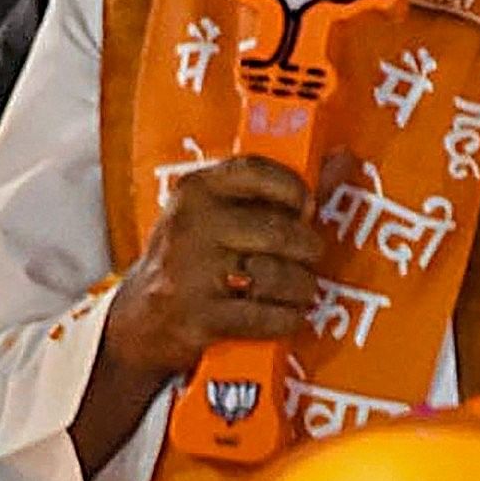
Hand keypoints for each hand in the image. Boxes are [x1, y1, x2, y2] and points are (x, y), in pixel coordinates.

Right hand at [99, 157, 325, 383]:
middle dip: (307, 249)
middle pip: (278, 231)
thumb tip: (342, 158)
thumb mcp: (219, 216)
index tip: (307, 208)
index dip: (294, 189)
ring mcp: (189, 273)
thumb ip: (278, 189)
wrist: (137, 322)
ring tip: (301, 289)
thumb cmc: (192, 260)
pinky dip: (286, 319)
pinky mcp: (197, 317)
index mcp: (195, 191)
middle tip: (308, 258)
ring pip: (277, 276)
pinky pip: (265, 316)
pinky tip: (288, 315)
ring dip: (301, 288)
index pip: (257, 171)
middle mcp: (189, 226)